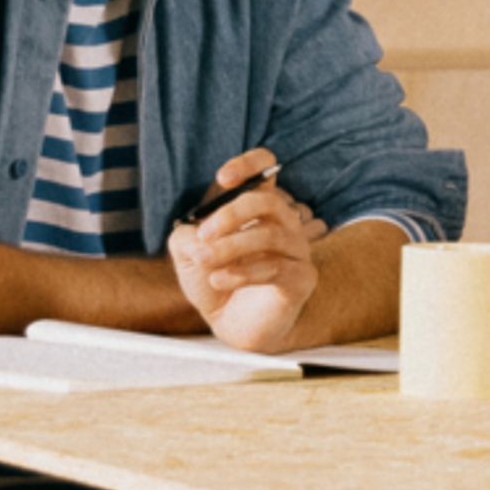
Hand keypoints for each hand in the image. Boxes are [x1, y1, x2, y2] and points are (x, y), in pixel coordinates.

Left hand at [174, 153, 324, 353]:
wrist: (230, 324)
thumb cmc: (214, 281)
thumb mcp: (188, 253)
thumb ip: (187, 235)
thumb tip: (200, 234)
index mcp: (258, 208)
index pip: (267, 167)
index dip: (249, 165)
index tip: (224, 178)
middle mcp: (284, 223)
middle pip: (267, 201)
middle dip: (231, 214)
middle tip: (204, 235)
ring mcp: (297, 250)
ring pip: (270, 235)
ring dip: (230, 247)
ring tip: (205, 260)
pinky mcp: (302, 278)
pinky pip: (276, 267)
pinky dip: (242, 272)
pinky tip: (218, 280)